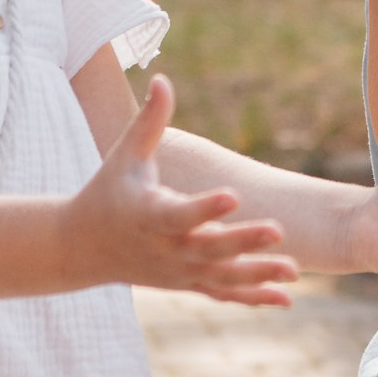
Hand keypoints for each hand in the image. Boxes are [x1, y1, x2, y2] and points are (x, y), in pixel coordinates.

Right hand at [67, 75, 301, 305]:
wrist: (83, 248)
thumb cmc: (108, 190)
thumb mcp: (124, 154)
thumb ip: (149, 120)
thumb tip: (162, 78)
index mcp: (148, 213)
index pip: (179, 213)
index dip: (204, 206)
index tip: (233, 193)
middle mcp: (164, 247)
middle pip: (208, 247)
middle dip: (243, 241)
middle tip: (279, 230)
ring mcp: (177, 271)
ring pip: (220, 277)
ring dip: (257, 275)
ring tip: (294, 271)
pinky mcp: (186, 283)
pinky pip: (222, 293)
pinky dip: (252, 298)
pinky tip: (286, 298)